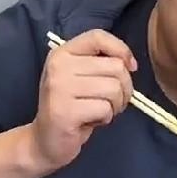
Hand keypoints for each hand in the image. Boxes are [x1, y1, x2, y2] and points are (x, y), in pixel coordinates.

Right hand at [29, 29, 137, 169]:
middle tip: (109, 102)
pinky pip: (105, 109)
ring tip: (99, 112)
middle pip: (115, 67)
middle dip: (123, 89)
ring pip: (113, 89)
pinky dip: (105, 118)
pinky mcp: (64, 111)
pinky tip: (90, 121)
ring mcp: (59, 88)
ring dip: (115, 105)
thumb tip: (130, 63)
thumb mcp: (81, 78)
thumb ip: (101, 64)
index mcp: (62, 53)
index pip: (98, 36)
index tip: (130, 67)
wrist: (45, 141)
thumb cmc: (71, 108)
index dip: (121, 49)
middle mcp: (58, 66)